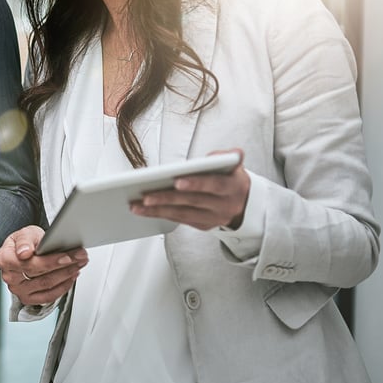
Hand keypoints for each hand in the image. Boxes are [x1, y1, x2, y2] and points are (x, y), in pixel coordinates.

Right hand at [0, 226, 86, 307]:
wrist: (23, 252)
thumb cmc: (24, 242)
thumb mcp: (25, 233)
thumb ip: (24, 240)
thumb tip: (24, 253)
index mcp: (4, 259)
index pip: (30, 263)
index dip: (50, 261)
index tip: (67, 257)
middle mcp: (10, 277)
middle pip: (40, 274)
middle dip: (64, 265)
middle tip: (80, 257)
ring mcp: (18, 290)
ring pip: (47, 285)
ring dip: (67, 275)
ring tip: (79, 264)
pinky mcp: (28, 298)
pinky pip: (48, 297)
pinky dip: (63, 287)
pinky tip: (71, 277)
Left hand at [129, 149, 249, 229]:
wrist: (245, 202)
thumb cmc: (231, 178)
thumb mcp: (234, 164)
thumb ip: (225, 156)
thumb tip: (213, 157)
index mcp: (232, 187)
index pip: (214, 185)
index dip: (196, 184)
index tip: (177, 181)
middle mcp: (224, 205)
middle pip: (192, 202)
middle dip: (167, 198)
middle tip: (146, 196)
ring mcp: (214, 218)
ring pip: (183, 214)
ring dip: (158, 210)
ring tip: (137, 205)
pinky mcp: (203, 225)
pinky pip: (181, 220)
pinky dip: (162, 215)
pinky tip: (146, 211)